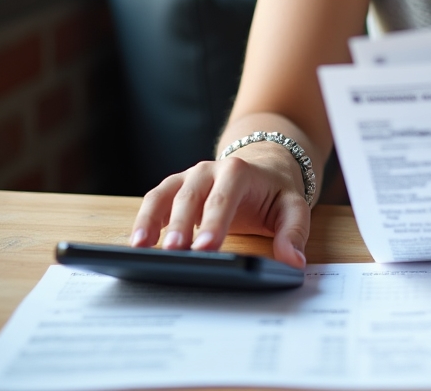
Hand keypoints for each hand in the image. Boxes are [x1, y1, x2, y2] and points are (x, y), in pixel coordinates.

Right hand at [129, 142, 309, 267]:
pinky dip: (144, 219)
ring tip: (140, 248)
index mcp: (240, 171)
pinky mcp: (174, 189)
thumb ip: (293, 232)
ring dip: (151, 219)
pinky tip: (137, 244)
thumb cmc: (274, 193)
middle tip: (174, 254)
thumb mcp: (293, 207)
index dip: (215, 221)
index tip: (206, 247)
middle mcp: (210, 170)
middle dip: (181, 224)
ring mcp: (189, 178)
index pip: (226, 195)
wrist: (263, 168)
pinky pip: (155, 200)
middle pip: (191, 195)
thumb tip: (293, 262)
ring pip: (165, 194)